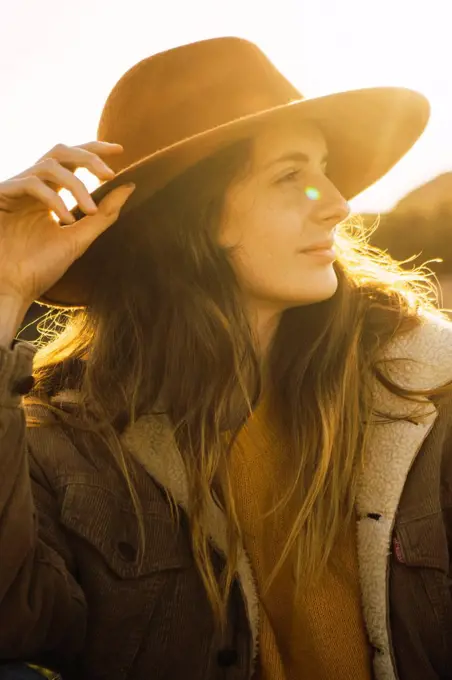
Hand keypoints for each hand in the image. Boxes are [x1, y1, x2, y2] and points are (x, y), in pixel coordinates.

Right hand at [0, 141, 134, 308]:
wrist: (10, 288)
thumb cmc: (39, 267)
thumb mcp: (78, 238)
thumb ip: (104, 215)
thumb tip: (130, 187)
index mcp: (50, 194)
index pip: (73, 161)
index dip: (94, 150)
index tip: (120, 150)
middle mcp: (33, 187)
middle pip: (61, 151)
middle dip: (88, 157)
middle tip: (109, 174)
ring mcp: (16, 189)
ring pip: (50, 164)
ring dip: (76, 186)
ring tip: (90, 212)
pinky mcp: (2, 194)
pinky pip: (32, 183)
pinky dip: (54, 200)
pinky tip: (65, 222)